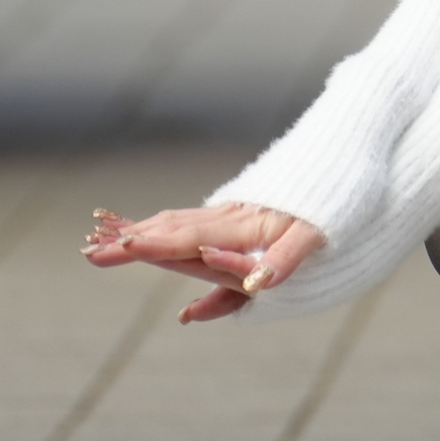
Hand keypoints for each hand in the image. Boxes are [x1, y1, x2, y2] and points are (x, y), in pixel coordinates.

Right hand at [83, 202, 322, 324]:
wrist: (350, 153)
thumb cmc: (339, 203)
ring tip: (103, 237)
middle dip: (131, 241)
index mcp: (246, 225)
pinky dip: (162, 224)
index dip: (155, 247)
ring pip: (177, 220)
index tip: (121, 248)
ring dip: (141, 230)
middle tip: (89, 250)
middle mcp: (232, 215)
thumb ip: (285, 259)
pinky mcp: (239, 208)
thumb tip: (257, 287)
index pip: (190, 239)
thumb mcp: (318, 235)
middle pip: (172, 227)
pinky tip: (147, 229)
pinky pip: (191, 217)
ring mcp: (233, 210)